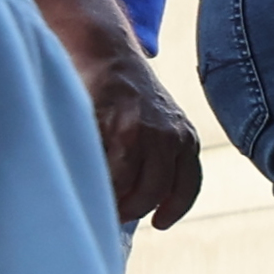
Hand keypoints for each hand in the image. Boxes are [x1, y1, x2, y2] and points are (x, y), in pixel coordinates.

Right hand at [90, 51, 198, 228]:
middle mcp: (171, 138)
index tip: (159, 223)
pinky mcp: (114, 126)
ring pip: (130, 185)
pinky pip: (105, 167)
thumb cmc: (126, 90)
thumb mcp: (159, 120)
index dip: (173, 209)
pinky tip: (87, 180)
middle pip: (154, 192)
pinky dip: (96, 179)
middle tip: (113, 214)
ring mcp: (143, 132)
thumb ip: (158, 153)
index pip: (186, 186)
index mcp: (186, 139)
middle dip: (133, 208)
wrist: (105, 50)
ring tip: (98, 200)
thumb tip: (145, 196)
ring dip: (113, 199)